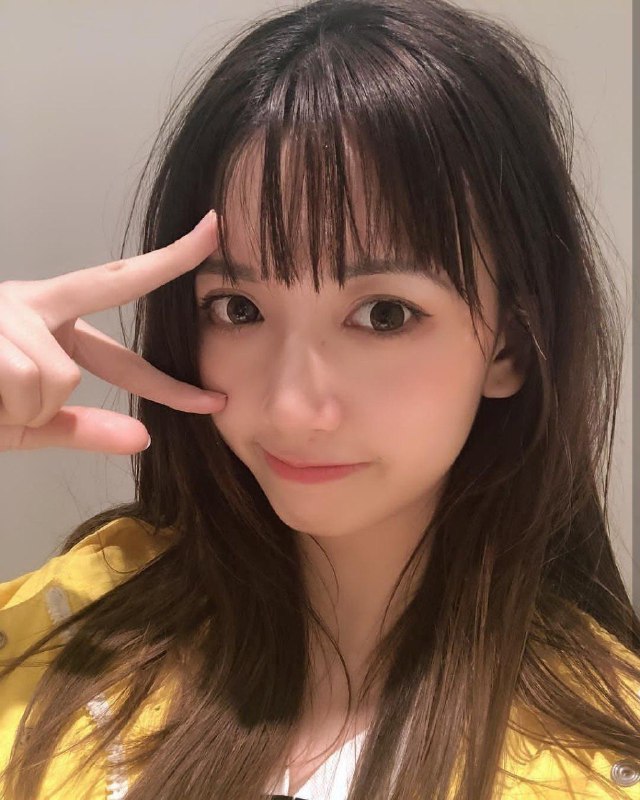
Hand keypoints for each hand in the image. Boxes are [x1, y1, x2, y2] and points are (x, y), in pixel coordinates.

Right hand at [0, 210, 225, 453]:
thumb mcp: (25, 420)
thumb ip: (81, 427)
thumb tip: (143, 438)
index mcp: (45, 316)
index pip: (118, 292)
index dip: (169, 268)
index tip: (212, 237)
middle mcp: (32, 301)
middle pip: (114, 291)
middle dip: (170, 269)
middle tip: (217, 227)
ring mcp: (7, 310)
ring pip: (59, 378)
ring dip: (22, 409)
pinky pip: (25, 383)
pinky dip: (2, 409)